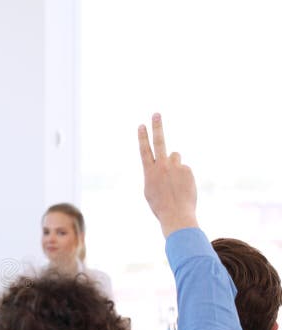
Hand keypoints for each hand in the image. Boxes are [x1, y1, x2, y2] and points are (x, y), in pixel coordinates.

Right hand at [138, 113, 197, 236]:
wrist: (176, 215)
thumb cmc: (160, 206)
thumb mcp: (150, 190)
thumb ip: (155, 173)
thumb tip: (166, 162)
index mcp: (149, 172)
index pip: (144, 150)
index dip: (142, 137)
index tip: (141, 125)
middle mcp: (162, 166)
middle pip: (159, 142)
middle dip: (156, 127)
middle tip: (156, 114)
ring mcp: (175, 167)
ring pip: (175, 157)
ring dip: (175, 165)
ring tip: (175, 182)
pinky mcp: (187, 170)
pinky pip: (185, 168)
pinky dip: (184, 176)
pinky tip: (183, 188)